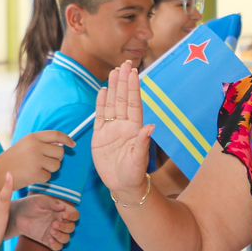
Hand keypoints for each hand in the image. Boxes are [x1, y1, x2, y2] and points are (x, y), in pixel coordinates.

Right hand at [0, 131, 74, 190]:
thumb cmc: (12, 160)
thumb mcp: (24, 146)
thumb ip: (41, 144)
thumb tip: (62, 147)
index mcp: (32, 137)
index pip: (56, 135)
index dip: (66, 139)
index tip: (73, 145)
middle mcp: (35, 146)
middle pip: (60, 153)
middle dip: (56, 159)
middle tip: (46, 163)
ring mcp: (36, 160)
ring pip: (56, 166)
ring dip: (49, 170)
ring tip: (35, 169)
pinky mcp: (35, 173)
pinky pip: (48, 177)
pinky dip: (42, 178)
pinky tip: (31, 176)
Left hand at [14, 194, 79, 250]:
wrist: (16, 215)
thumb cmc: (29, 204)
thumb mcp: (40, 200)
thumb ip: (51, 202)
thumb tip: (63, 208)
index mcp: (61, 211)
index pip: (75, 215)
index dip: (73, 216)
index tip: (64, 215)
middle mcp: (60, 222)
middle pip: (72, 228)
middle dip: (65, 227)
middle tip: (54, 224)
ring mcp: (54, 232)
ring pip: (66, 239)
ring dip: (61, 236)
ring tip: (51, 231)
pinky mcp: (47, 240)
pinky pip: (58, 247)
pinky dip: (56, 245)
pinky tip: (49, 239)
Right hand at [91, 64, 155, 194]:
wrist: (122, 186)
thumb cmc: (133, 174)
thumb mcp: (138, 159)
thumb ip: (142, 142)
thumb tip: (151, 127)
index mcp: (134, 128)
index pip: (133, 103)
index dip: (133, 88)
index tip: (134, 72)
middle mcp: (124, 125)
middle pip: (123, 99)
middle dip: (124, 81)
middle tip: (124, 64)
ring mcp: (112, 129)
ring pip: (112, 104)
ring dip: (113, 88)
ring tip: (114, 72)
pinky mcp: (100, 136)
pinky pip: (100, 116)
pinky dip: (101, 103)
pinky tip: (103, 90)